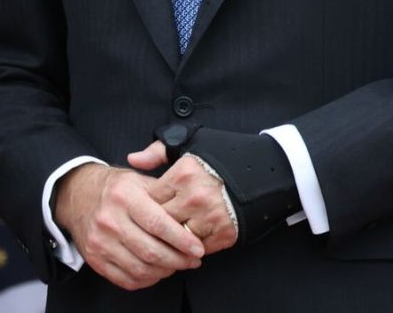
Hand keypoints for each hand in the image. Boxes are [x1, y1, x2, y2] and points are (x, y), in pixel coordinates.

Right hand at [54, 162, 203, 291]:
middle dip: (179, 260)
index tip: (198, 248)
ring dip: (165, 271)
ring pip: (141, 269)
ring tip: (176, 265)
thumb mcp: (136, 180)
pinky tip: (157, 270)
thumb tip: (190, 215)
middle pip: (151, 251)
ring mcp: (100, 241)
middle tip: (193, 260)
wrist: (76, 194)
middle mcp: (109, 218)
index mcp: (123, 195)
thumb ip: (162, 194)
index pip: (158, 224)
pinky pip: (128, 279)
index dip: (182, 240)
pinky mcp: (95, 258)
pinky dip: (148, 280)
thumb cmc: (114, 188)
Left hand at [129, 140, 237, 254]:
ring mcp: (211, 217)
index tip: (144, 206)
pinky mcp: (225, 234)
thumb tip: (133, 159)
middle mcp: (195, 197)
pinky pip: (199, 247)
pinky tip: (187, 241)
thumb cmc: (218, 156)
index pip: (152, 198)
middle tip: (151, 226)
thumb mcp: (186, 144)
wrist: (260, 171)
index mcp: (183, 174)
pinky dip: (192, 246)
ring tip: (167, 236)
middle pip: (163, 220)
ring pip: (179, 236)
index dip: (146, 204)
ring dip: (173, 237)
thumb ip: (156, 153)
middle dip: (156, 223)